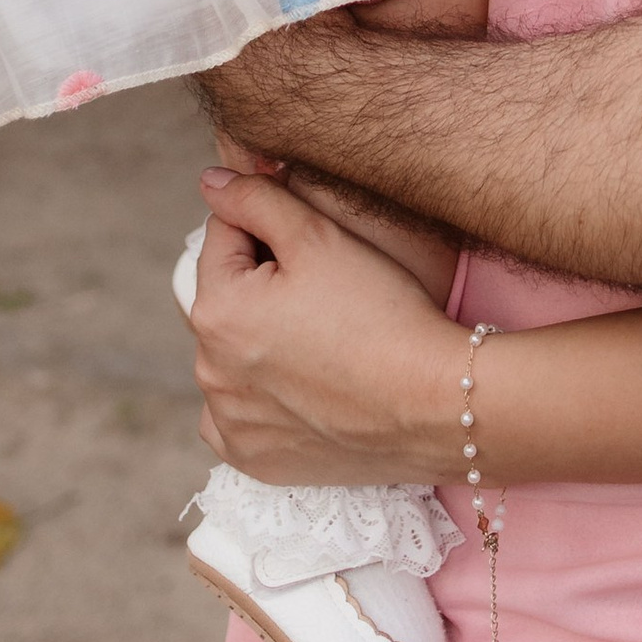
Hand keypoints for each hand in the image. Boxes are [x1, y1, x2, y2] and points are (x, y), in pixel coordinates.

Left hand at [190, 166, 467, 487]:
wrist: (432, 403)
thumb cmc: (380, 311)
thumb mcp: (318, 235)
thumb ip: (254, 199)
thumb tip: (211, 182)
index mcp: (216, 311)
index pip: (224, 239)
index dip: (273, 230)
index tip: (318, 250)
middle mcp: (209, 372)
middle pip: (229, 298)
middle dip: (263, 285)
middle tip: (329, 295)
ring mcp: (230, 422)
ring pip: (234, 355)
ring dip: (262, 340)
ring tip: (326, 339)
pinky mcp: (254, 459)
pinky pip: (241, 413)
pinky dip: (264, 397)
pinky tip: (307, 387)